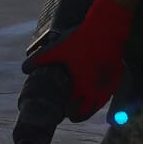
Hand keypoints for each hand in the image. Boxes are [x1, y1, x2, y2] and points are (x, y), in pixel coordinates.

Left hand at [25, 0, 132, 120]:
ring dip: (90, 107)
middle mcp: (98, 90)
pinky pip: (108, 93)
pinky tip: (95, 90)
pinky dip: (100, 95)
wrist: (107, 29)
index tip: (61, 112)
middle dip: (78, 114)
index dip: (66, 113)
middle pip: (87, 112)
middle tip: (71, 114)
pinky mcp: (117, 77)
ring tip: (82, 105)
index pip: (73, 110)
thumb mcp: (58, 49)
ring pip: (99, 104)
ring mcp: (109, 85)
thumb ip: (41, 59)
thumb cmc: (82, 40)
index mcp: (83, 87)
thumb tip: (25, 69)